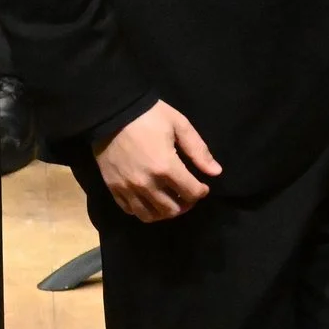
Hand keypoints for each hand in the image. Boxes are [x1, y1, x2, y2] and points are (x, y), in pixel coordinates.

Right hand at [94, 99, 219, 221]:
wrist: (112, 113)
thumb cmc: (149, 116)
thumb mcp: (180, 125)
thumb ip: (199, 150)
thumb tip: (216, 172)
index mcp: (166, 167)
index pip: (191, 193)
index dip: (202, 192)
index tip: (203, 186)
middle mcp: (147, 183)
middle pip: (172, 210)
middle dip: (185, 204)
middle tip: (187, 194)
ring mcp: (128, 188)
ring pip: (151, 215)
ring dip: (165, 212)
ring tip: (171, 201)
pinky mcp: (113, 189)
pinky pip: (131, 211)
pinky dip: (144, 210)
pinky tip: (150, 200)